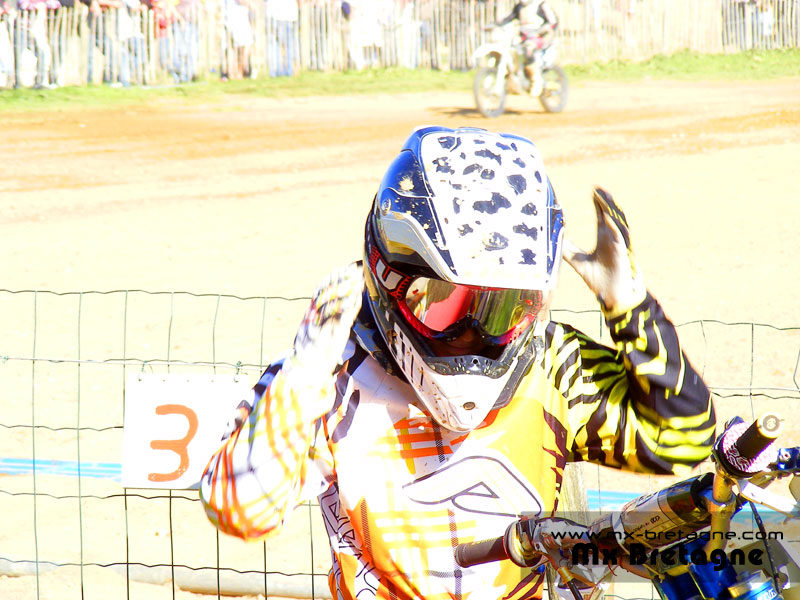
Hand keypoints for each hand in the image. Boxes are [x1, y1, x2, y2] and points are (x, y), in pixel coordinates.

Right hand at [282, 263, 363, 394]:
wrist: (304, 371)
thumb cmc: (311, 351)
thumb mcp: (313, 331)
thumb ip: (321, 318)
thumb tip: (331, 305)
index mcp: (310, 314)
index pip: (320, 291)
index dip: (331, 278)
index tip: (342, 268)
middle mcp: (315, 317)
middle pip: (329, 294)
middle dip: (342, 280)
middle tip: (354, 269)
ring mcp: (323, 326)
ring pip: (336, 303)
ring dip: (348, 290)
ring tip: (359, 280)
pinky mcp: (332, 337)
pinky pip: (341, 319)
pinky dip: (349, 307)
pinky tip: (357, 298)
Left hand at [562, 188, 645, 316]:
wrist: (610, 294)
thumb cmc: (598, 279)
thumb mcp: (577, 261)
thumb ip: (567, 250)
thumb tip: (554, 241)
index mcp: (604, 239)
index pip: (601, 217)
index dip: (598, 204)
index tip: (594, 191)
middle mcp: (612, 238)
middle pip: (609, 215)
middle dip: (605, 201)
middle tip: (598, 188)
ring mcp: (618, 244)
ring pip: (615, 222)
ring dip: (609, 209)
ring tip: (603, 196)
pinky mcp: (621, 252)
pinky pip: (618, 236)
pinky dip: (613, 226)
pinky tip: (607, 217)